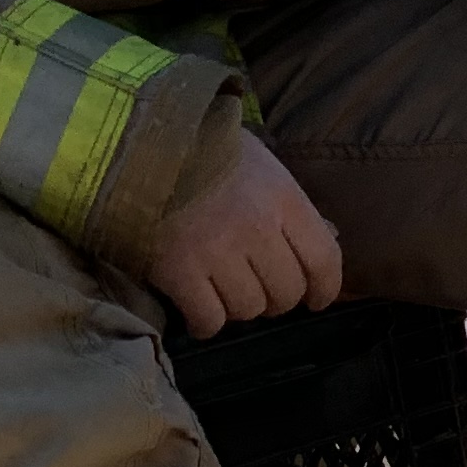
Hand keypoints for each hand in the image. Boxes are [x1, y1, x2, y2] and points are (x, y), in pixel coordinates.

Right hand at [143, 134, 343, 340]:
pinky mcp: (178, 271)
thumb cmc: (205, 149)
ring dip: (240, 308)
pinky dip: (206, 323)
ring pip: (248, 309)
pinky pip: (208, 319)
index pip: (324, 258)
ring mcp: (217, 251)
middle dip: (277, 299)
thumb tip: (326, 237)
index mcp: (283, 198)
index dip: (325, 288)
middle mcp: (257, 228)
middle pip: (287, 291)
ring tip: (224, 292)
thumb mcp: (261, 164)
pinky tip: (199, 312)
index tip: (316, 299)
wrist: (140, 143)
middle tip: (259, 291)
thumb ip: (289, 205)